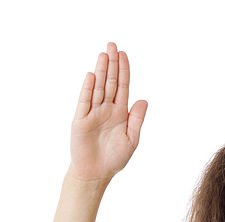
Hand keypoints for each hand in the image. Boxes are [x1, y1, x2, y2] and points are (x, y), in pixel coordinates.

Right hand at [69, 42, 147, 182]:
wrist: (96, 173)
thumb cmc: (114, 158)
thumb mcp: (132, 139)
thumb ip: (137, 119)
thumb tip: (144, 99)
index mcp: (120, 112)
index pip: (123, 86)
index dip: (124, 70)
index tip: (124, 54)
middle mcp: (106, 109)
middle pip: (110, 82)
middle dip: (112, 64)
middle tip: (112, 44)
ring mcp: (93, 113)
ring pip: (98, 88)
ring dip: (101, 71)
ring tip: (103, 54)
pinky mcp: (80, 120)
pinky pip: (84, 102)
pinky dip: (88, 89)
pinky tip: (92, 76)